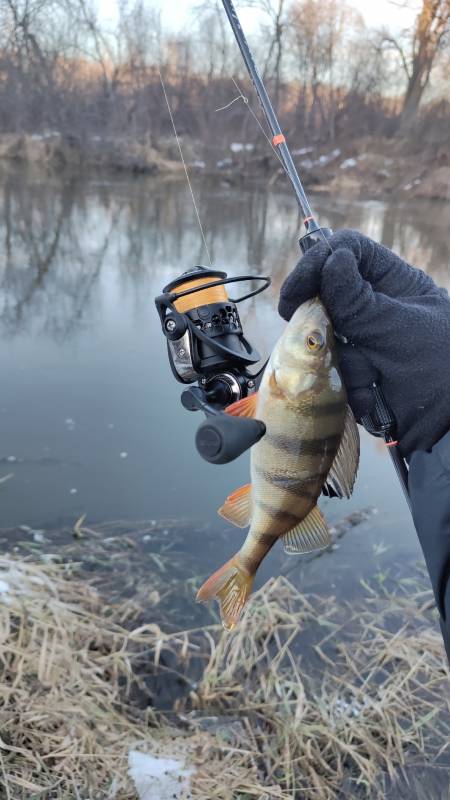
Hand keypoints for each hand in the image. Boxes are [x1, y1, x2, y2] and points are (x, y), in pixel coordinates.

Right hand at [278, 229, 449, 458]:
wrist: (447, 435)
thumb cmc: (439, 374)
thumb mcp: (398, 332)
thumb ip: (357, 300)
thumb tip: (331, 259)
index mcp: (396, 283)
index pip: (349, 251)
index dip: (317, 262)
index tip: (294, 294)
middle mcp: (378, 306)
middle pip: (328, 294)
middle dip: (326, 323)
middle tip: (324, 342)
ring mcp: (366, 339)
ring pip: (328, 337)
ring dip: (347, 364)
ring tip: (374, 381)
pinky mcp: (358, 370)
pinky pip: (334, 370)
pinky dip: (351, 387)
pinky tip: (373, 399)